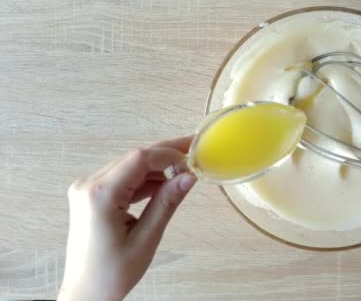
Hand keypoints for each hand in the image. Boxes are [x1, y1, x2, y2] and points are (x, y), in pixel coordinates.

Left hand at [58, 136, 196, 300]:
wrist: (86, 293)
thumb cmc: (111, 273)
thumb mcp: (146, 238)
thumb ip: (167, 203)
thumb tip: (189, 177)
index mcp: (99, 195)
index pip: (139, 159)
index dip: (168, 155)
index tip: (192, 161)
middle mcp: (89, 186)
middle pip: (134, 158)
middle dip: (166, 155)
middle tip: (194, 152)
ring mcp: (88, 189)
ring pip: (130, 166)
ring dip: (157, 167)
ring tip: (185, 171)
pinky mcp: (92, 196)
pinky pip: (123, 178)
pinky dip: (145, 180)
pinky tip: (165, 183)